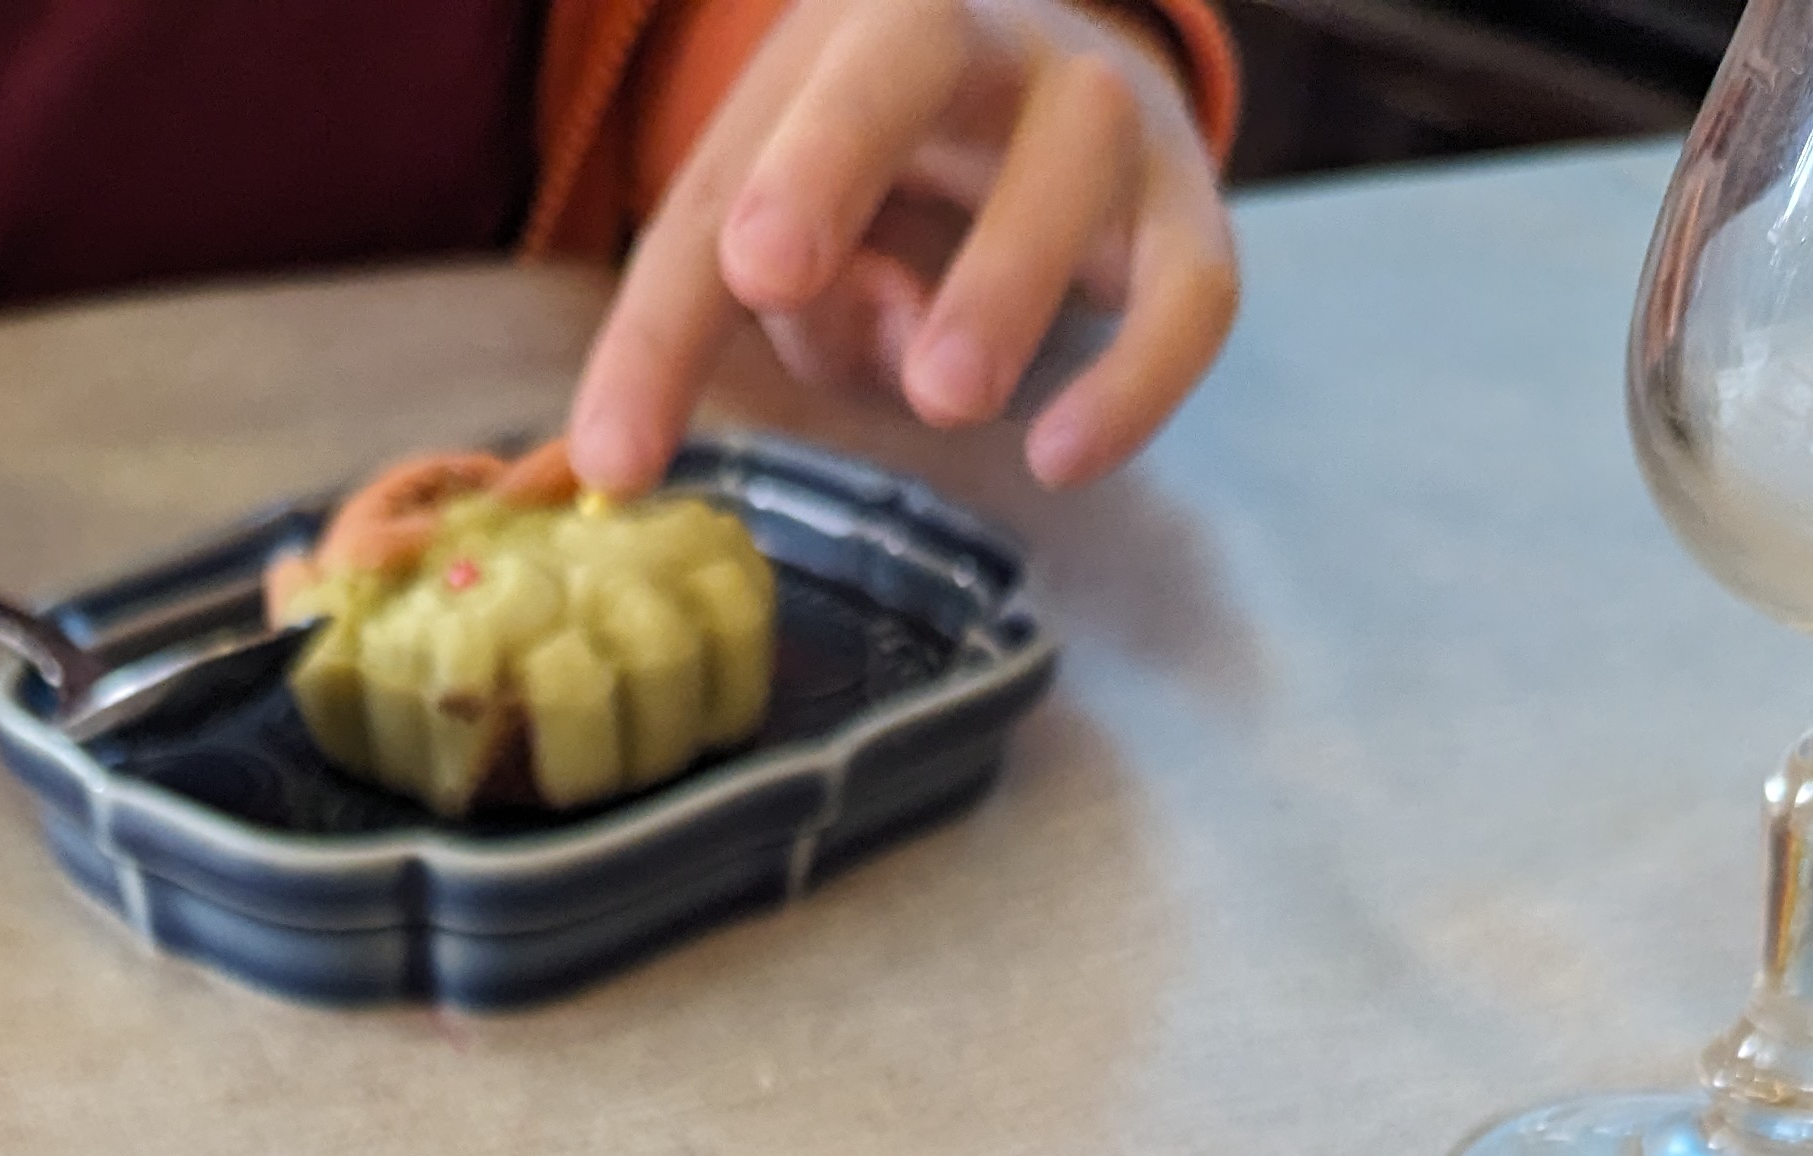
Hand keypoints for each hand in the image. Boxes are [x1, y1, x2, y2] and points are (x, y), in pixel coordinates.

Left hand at [568, 0, 1232, 497]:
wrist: (1058, 108)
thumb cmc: (888, 180)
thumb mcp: (795, 232)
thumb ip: (767, 307)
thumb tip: (800, 375)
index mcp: (850, 32)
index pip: (738, 160)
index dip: (673, 300)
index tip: (625, 431)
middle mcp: (983, 36)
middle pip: (906, 54)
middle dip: (829, 156)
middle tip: (771, 274)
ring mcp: (1101, 112)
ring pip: (1068, 165)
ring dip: (1002, 281)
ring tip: (948, 397)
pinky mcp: (1187, 211)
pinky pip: (1187, 291)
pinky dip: (1136, 378)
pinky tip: (1063, 456)